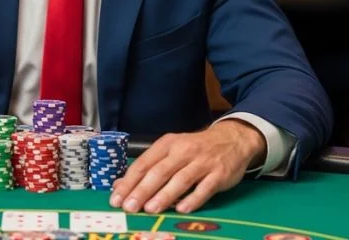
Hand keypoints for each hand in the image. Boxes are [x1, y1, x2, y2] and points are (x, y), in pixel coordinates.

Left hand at [109, 120, 265, 213]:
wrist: (231, 139)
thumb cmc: (194, 148)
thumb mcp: (170, 151)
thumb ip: (147, 168)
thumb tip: (120, 185)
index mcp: (167, 144)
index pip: (144, 163)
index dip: (129, 181)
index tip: (116, 198)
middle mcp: (183, 151)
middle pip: (159, 172)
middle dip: (143, 190)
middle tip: (129, 207)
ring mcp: (202, 162)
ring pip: (180, 179)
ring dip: (164, 195)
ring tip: (150, 209)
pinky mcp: (219, 174)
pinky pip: (204, 188)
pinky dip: (193, 199)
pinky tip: (182, 209)